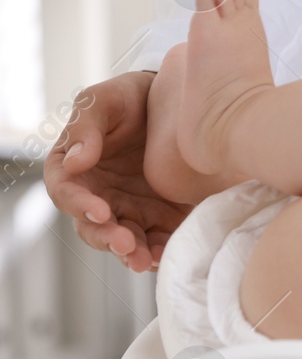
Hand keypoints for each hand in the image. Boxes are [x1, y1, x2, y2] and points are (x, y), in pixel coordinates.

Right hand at [44, 71, 192, 272]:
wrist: (177, 101)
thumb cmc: (129, 98)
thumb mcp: (103, 100)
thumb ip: (85, 128)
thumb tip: (74, 162)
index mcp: (74, 169)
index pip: (66, 193)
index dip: (80, 205)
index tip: (100, 211)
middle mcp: (98, 195)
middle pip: (93, 227)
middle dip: (108, 239)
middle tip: (126, 244)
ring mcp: (130, 208)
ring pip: (124, 240)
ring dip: (133, 254)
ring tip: (147, 261)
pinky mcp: (160, 216)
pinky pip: (157, 239)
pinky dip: (161, 250)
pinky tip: (169, 256)